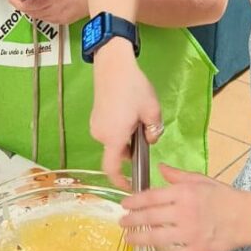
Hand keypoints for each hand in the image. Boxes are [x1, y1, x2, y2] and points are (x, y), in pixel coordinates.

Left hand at [10, 0, 87, 25]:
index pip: (35, 3)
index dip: (21, 3)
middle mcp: (59, 8)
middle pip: (34, 11)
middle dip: (23, 6)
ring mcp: (61, 16)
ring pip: (39, 17)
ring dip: (30, 10)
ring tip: (25, 2)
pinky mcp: (64, 20)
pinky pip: (47, 19)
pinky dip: (39, 14)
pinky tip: (38, 7)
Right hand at [89, 40, 163, 185]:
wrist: (112, 64)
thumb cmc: (133, 88)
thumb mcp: (152, 110)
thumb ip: (154, 131)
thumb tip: (150, 140)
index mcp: (114, 137)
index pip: (112, 168)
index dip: (120, 181)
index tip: (130, 186)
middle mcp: (100, 134)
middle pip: (117, 152)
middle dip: (132, 147)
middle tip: (145, 130)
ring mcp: (95, 125)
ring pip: (114, 139)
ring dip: (127, 136)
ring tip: (138, 115)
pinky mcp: (95, 116)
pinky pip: (109, 129)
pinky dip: (120, 127)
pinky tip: (128, 109)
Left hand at [119, 164, 250, 250]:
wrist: (249, 217)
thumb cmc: (224, 196)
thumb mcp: (201, 180)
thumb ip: (178, 176)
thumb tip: (160, 168)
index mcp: (184, 192)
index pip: (151, 197)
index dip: (134, 201)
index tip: (124, 205)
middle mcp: (184, 212)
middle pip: (149, 217)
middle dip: (131, 221)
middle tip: (122, 223)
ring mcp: (190, 233)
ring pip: (156, 237)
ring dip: (138, 239)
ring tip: (129, 239)